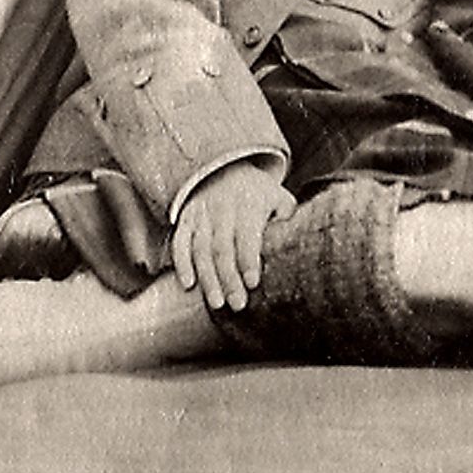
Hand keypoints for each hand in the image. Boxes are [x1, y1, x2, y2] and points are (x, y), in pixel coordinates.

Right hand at [172, 161, 289, 314]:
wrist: (224, 168)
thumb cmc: (257, 193)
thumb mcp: (277, 196)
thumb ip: (286, 216)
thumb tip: (292, 240)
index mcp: (248, 203)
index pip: (247, 235)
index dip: (249, 260)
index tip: (252, 284)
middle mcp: (222, 208)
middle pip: (223, 248)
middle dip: (229, 278)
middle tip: (237, 304)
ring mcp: (201, 214)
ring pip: (200, 249)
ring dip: (208, 278)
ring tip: (217, 303)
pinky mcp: (185, 219)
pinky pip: (180, 242)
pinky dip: (181, 263)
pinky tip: (188, 284)